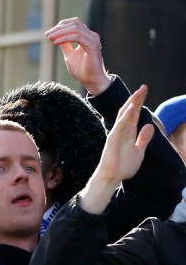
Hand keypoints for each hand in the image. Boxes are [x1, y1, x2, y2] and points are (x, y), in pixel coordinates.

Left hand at [45, 18, 110, 95]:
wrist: (91, 80)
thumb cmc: (81, 69)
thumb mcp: (69, 55)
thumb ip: (65, 45)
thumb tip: (56, 36)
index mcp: (86, 36)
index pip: (74, 23)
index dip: (61, 26)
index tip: (49, 33)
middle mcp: (91, 35)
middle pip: (75, 23)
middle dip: (59, 28)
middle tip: (47, 34)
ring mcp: (93, 39)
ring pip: (75, 28)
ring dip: (60, 32)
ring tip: (50, 38)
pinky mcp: (93, 45)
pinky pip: (77, 37)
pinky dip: (65, 38)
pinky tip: (56, 43)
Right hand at [79, 85, 153, 213]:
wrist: (113, 177)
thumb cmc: (123, 166)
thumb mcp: (139, 151)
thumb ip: (143, 139)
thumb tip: (150, 126)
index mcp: (128, 133)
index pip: (135, 114)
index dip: (140, 103)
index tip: (145, 92)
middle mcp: (122, 131)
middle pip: (130, 111)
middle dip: (137, 99)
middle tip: (144, 87)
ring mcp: (117, 134)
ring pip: (124, 115)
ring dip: (132, 103)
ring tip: (139, 92)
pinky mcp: (113, 139)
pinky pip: (120, 125)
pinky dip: (126, 116)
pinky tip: (132, 107)